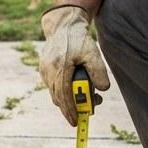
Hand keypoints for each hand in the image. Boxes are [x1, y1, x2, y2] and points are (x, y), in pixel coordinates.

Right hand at [39, 5, 110, 126]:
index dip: (70, 111)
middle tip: (88, 110)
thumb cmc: (78, 39)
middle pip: (58, 98)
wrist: (62, 25)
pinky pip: (53, 86)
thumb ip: (98, 72)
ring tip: (87, 96)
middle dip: (72, 108)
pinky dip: (63, 91)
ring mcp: (44, 71)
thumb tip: (103, 90)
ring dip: (68, 100)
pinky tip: (75, 87)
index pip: (63, 96)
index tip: (75, 122)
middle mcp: (49, 71)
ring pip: (55, 93)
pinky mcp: (44, 70)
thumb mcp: (92, 53)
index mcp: (59, 68)